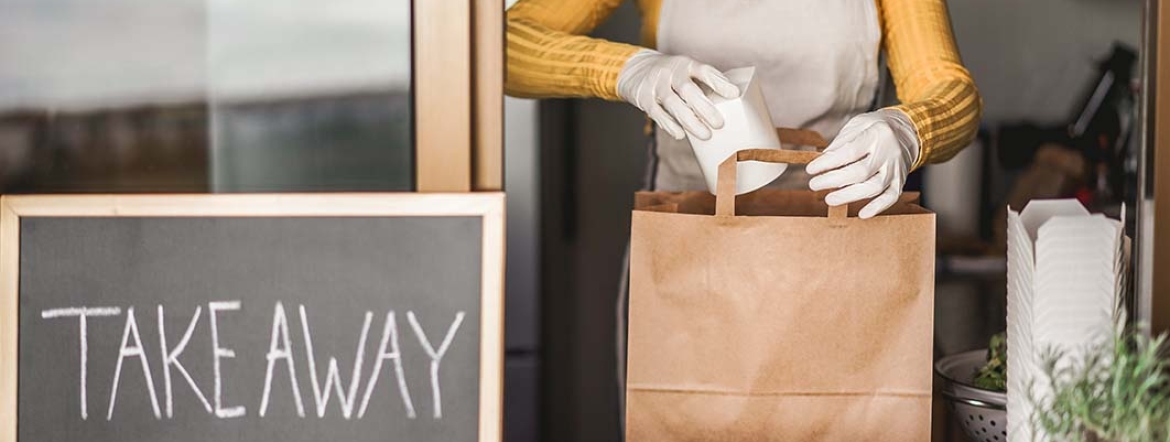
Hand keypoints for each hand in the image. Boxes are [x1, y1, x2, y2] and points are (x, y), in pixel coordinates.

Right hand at [616, 49, 738, 140]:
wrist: (634, 69)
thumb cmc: (671, 75)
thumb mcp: (685, 72)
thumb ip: (702, 85)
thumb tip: (730, 105)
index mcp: (686, 64)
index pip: (704, 71)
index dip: (719, 82)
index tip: (734, 94)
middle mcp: (671, 72)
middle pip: (688, 90)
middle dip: (705, 108)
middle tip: (719, 124)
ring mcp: (656, 85)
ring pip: (673, 103)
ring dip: (690, 120)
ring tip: (705, 134)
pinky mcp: (644, 98)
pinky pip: (657, 113)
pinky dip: (669, 124)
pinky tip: (681, 134)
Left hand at [805, 109, 919, 218]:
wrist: (907, 131)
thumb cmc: (875, 128)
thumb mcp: (858, 125)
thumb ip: (841, 142)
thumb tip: (823, 160)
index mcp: (877, 134)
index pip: (850, 152)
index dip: (828, 163)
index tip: (810, 169)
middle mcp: (888, 153)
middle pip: (860, 172)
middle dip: (834, 181)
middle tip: (814, 185)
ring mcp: (896, 169)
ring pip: (874, 187)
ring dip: (849, 196)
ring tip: (829, 199)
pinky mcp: (900, 181)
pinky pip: (891, 197)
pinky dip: (877, 207)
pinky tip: (862, 214)